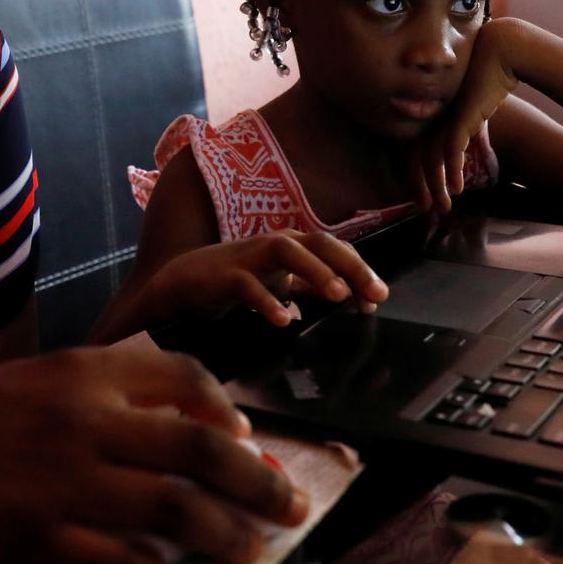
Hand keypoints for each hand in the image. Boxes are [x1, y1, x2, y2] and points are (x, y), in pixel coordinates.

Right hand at [0, 344, 309, 563]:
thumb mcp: (31, 384)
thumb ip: (99, 393)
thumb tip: (180, 420)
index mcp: (79, 374)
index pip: (182, 379)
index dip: (229, 412)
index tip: (252, 440)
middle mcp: (81, 422)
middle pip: (198, 450)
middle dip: (257, 482)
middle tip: (292, 507)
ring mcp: (62, 484)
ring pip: (174, 510)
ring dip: (224, 534)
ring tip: (249, 550)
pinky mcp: (38, 540)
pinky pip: (119, 562)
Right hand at [138, 231, 389, 328]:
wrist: (184, 283)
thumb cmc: (238, 280)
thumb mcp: (282, 282)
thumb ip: (313, 287)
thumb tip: (354, 297)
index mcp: (293, 245)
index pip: (335, 250)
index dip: (360, 270)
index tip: (379, 297)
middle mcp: (275, 244)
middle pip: (320, 243)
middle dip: (350, 266)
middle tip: (374, 293)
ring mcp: (250, 257)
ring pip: (288, 252)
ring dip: (316, 271)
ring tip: (338, 294)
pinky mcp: (225, 275)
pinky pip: (248, 285)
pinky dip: (266, 301)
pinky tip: (283, 320)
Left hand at [404, 17, 524, 212]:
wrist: (502, 53)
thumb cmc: (490, 78)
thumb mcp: (476, 107)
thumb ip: (470, 125)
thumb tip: (473, 142)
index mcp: (433, 115)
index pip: (417, 152)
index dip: (418, 177)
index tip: (425, 197)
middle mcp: (434, 117)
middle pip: (417, 159)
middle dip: (421, 187)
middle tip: (427, 209)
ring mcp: (445, 117)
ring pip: (432, 159)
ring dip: (437, 186)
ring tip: (444, 206)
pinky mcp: (460, 117)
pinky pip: (451, 149)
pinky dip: (451, 170)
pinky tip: (458, 188)